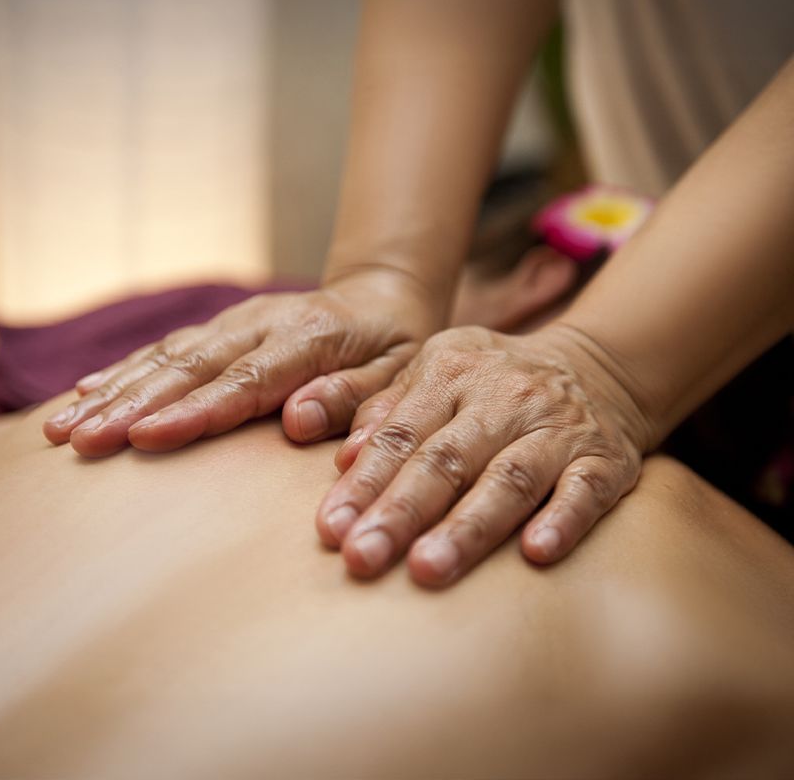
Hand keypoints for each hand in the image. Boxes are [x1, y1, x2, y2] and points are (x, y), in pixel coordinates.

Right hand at [43, 271, 437, 456]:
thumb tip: (296, 420)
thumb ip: (354, 396)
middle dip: (133, 404)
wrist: (382, 296)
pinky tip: (89, 388)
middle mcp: (266, 324)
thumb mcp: (398, 374)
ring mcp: (241, 321)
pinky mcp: (227, 324)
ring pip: (170, 354)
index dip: (195, 411)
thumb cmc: (395, 346)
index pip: (246, 382)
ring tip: (65, 425)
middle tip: (81, 439)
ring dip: (116, 389)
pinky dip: (128, 367)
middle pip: (192, 366)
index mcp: (311, 340)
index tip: (145, 437)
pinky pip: (171, 344)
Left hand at [315, 323, 654, 585]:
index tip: (332, 529)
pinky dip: (563, 519)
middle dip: (401, 512)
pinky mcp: (604, 459)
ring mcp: (557, 429)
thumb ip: (387, 408)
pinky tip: (536, 553)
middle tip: (362, 558)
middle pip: (447, 460)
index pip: (400, 434)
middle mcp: (503, 399)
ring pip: (509, 479)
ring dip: (468, 526)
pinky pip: (586, 489)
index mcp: (451, 374)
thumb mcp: (437, 371)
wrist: (595, 367)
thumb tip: (343, 458)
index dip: (365, 482)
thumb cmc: (494, 381)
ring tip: (428, 569)